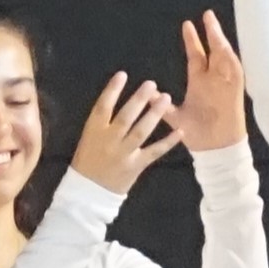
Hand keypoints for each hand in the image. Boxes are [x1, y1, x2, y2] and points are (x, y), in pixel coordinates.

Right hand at [69, 71, 182, 194]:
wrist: (88, 192)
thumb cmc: (87, 160)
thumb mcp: (88, 139)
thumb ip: (101, 122)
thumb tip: (116, 98)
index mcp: (94, 132)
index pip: (102, 107)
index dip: (112, 91)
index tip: (122, 75)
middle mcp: (109, 141)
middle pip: (125, 117)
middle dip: (138, 100)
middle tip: (151, 84)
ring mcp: (123, 154)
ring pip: (140, 132)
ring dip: (154, 115)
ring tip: (166, 99)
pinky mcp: (136, 166)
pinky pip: (154, 152)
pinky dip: (168, 142)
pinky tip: (180, 131)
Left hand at [173, 11, 249, 149]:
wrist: (214, 150)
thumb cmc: (197, 134)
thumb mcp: (176, 117)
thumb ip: (163, 106)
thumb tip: (147, 96)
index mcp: (200, 83)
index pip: (196, 55)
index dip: (193, 40)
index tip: (187, 24)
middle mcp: (213, 81)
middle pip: (213, 51)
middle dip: (211, 33)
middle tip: (206, 14)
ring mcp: (225, 86)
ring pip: (225, 59)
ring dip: (221, 43)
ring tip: (215, 27)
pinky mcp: (235, 93)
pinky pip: (236, 74)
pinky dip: (232, 63)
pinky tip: (226, 50)